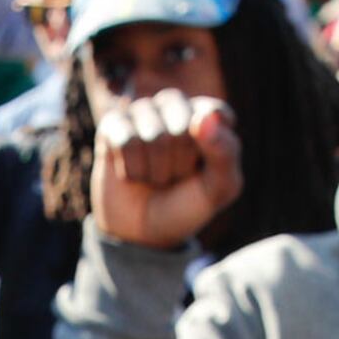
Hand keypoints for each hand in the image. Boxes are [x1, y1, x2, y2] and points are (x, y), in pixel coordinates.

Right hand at [89, 89, 242, 250]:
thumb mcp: (219, 189)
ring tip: (154, 178)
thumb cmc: (186, 204)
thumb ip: (224, 153)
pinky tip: (132, 175)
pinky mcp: (113, 124)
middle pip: (183, 128)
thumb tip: (202, 118)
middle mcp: (175, 106)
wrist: (142, 232)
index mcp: (208, 116)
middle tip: (176, 177)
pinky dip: (132, 170)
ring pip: (154, 136)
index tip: (205, 167)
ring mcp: (143, 112)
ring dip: (156, 172)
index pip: (216, 112)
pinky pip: (126, 141)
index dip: (211, 147)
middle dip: (180, 165)